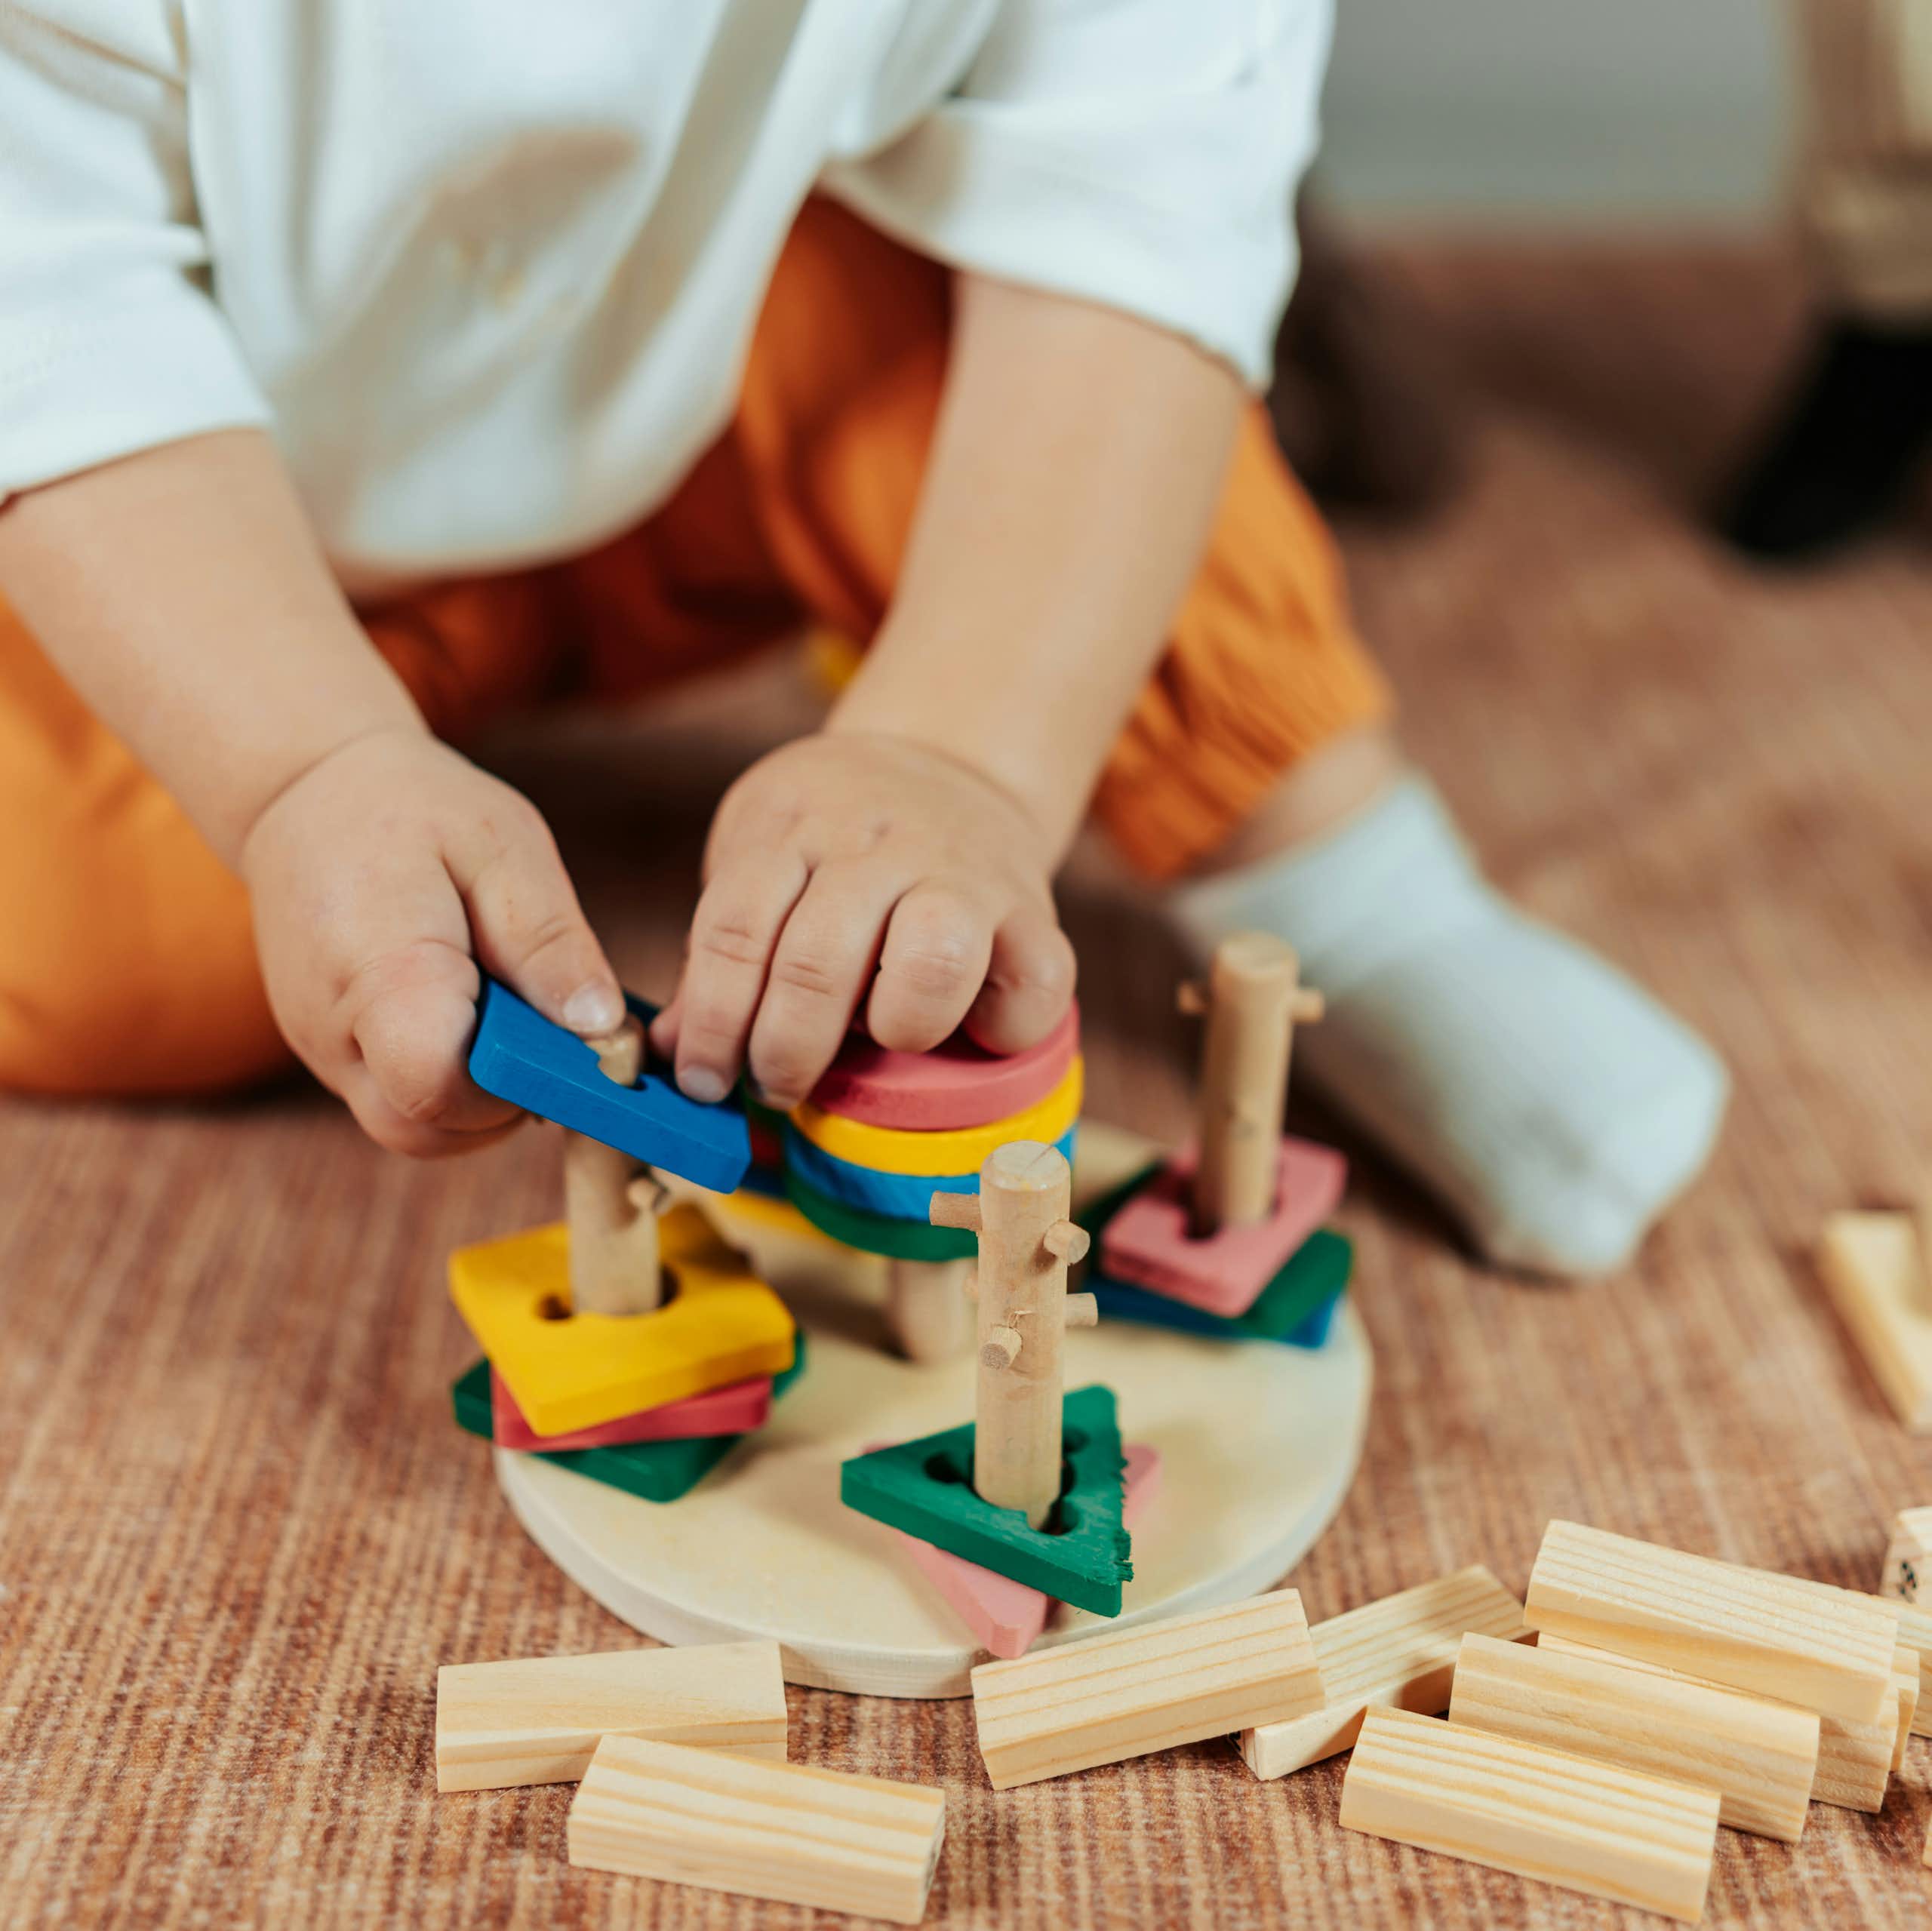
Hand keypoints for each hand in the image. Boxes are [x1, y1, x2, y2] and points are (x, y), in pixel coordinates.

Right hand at [240, 728, 624, 1155]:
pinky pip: (401, 1103)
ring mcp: (324, 1054)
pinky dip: (454, 1083)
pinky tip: (479, 1016)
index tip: (561, 1035)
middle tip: (543, 1024)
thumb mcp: (504, 848)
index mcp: (381, 970)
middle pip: (428, 1129)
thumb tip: (602, 1031)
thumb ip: (549, 943)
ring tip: (509, 1010)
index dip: (516, 1084)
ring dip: (483, 1097)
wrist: (305, 795)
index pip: (439, 1088)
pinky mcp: (333, 1059)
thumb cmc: (413, 811)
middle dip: (507, 1101)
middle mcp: (336, 1031)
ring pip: (416, 1128)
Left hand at [653, 732, 1075, 1109]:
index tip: (703, 1081)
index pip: (736, 929)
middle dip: (786, 1048)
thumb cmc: (829, 839)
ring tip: (879, 1044)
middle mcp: (878, 841)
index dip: (714, 1022)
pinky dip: (1001, 1029)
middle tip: (776, 1085)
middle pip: (820, 959)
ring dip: (897, 1027)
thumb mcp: (759, 857)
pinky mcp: (1032, 908)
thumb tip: (674, 1055)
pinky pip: (1033, 984)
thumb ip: (721, 954)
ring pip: (935, 959)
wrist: (944, 758)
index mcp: (793, 825)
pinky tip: (964, 1034)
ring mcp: (962, 871)